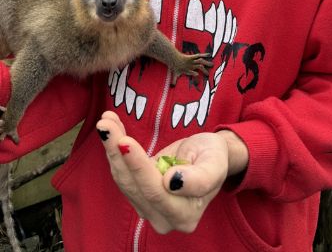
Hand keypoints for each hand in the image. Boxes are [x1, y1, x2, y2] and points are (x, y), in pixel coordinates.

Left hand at [96, 111, 243, 233]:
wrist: (208, 156)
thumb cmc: (214, 157)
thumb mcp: (216, 162)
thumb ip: (200, 178)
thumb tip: (172, 182)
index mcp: (185, 215)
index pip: (156, 192)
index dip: (139, 167)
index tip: (125, 142)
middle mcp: (163, 219)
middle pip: (134, 186)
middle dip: (118, 153)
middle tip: (106, 125)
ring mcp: (148, 209)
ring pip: (123, 179)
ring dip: (111, 148)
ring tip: (106, 121)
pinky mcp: (137, 196)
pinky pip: (122, 173)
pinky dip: (114, 149)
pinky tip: (110, 127)